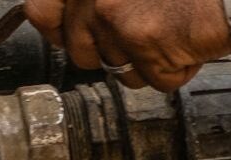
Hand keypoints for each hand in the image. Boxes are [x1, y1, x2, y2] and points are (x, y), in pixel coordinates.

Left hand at [25, 0, 230, 90]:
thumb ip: (95, 3)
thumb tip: (53, 24)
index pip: (41, 11)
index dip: (58, 31)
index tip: (72, 36)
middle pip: (81, 52)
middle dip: (115, 53)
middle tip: (148, 32)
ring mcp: (115, 16)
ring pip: (118, 71)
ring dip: (148, 63)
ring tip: (173, 34)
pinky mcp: (144, 41)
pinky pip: (151, 80)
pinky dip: (175, 71)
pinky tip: (189, 45)